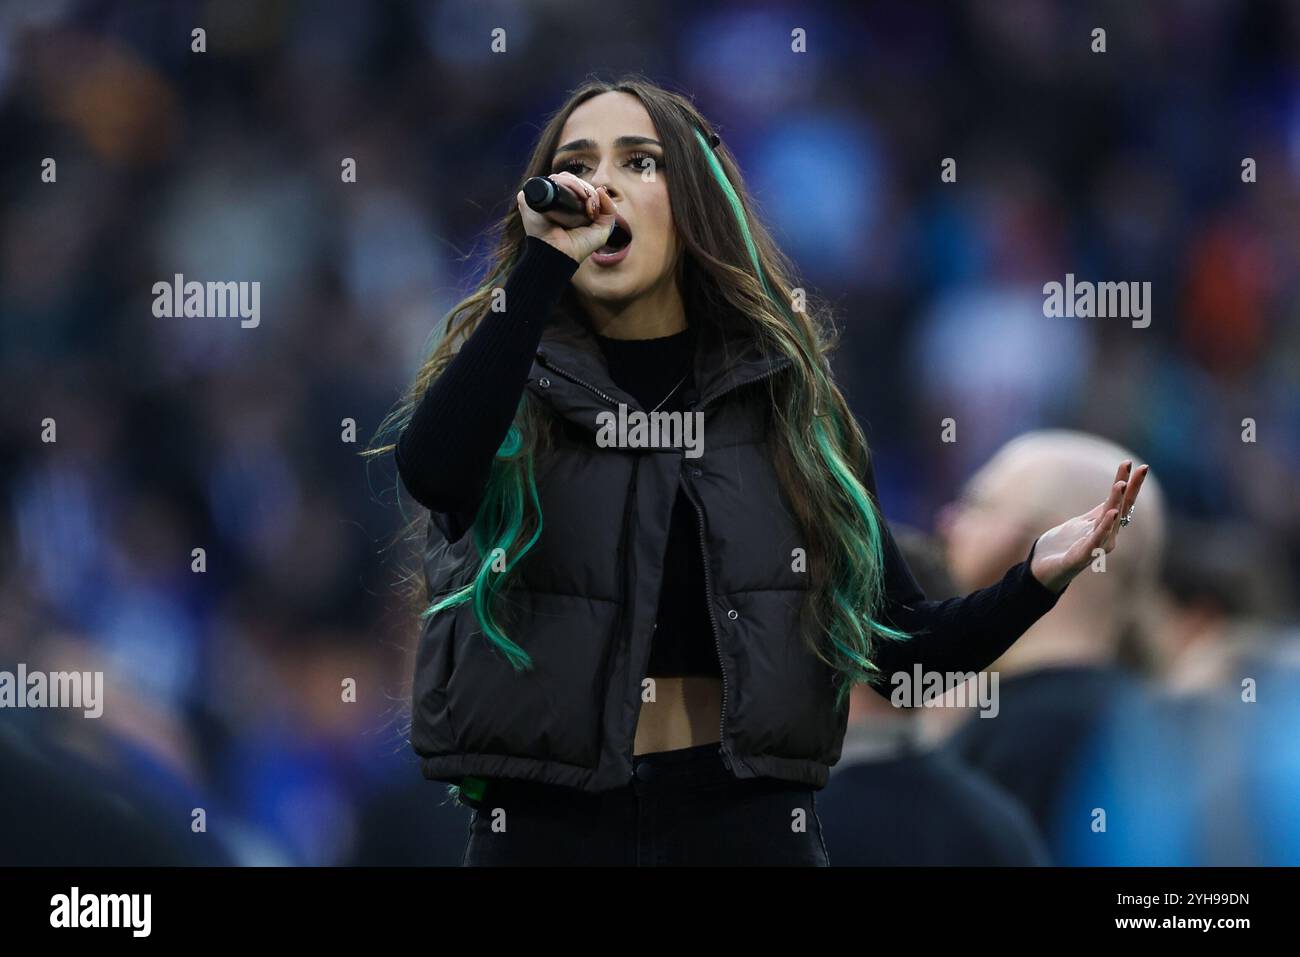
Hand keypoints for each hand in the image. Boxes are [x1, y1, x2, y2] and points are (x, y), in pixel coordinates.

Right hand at [516, 171, 617, 263]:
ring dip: (574, 186)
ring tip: (582, 202)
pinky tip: (566, 199)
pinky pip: (544, 183)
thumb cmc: (578, 246)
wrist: (561, 256)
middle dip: (584, 188)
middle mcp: (553, 198)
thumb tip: (602, 189)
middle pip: (569, 178)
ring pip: (558, 177)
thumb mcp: (602, 229)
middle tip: (589, 208)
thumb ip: (609, 210)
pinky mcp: (529, 199)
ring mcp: (540, 197)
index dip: (589, 191)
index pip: (578, 184)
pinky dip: (559, 185)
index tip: (593, 210)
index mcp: (567, 203)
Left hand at [1028, 460, 1149, 592]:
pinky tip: (1112, 514)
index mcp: (1106, 527)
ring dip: (1116, 502)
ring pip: (1109, 520)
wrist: (1044, 570)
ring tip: (1120, 485)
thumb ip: (1098, 512)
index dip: (1129, 484)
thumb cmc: (1064, 546)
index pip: (1122, 502)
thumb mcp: (1082, 522)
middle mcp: (1107, 537)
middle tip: (1139, 468)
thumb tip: (1114, 496)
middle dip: (1130, 487)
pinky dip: (1104, 526)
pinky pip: (1096, 539)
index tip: (1136, 464)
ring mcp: (1097, 547)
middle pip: (1121, 508)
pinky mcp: (1082, 556)